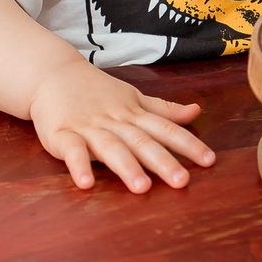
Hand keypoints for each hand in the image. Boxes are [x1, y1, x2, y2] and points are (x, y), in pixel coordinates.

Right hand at [29, 61, 215, 191]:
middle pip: (141, 142)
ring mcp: (88, 128)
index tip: (209, 160)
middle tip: (182, 181)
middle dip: (162, 161)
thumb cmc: (97, 91)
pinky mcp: (62, 135)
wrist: (52, 74)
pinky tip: (86, 183)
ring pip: (110, 147)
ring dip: (126, 166)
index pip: (166, 129)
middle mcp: (114, 121)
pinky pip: (72, 151)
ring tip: (141, 187)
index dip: (188, 144)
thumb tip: (196, 111)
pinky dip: (78, 165)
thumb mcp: (133, 97)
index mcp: (134, 114)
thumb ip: (163, 110)